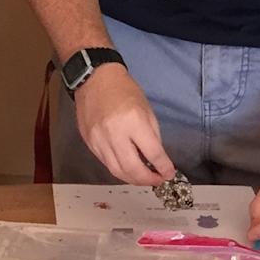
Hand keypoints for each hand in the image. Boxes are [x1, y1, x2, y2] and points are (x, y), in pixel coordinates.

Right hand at [74, 67, 174, 186]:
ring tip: (144, 178)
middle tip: (158, 179)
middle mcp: (115, 134)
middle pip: (133, 169)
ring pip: (117, 171)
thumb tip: (157, 159)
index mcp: (134, 122)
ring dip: (133, 179)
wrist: (94, 80)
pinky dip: (120, 170)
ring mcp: (99, 141)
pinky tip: (128, 169)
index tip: (169, 173)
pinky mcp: (90, 144)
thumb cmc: (124, 91)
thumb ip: (152, 136)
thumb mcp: (146, 110)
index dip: (163, 167)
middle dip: (148, 179)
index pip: (152, 153)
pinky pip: (106, 164)